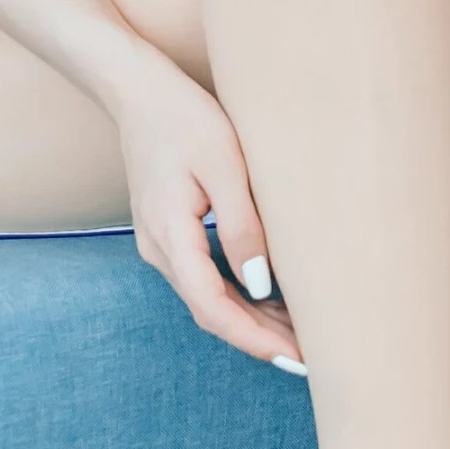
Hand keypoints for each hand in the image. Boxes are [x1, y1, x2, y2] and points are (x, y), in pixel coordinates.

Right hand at [111, 51, 300, 368]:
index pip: (214, 308)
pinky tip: (270, 299)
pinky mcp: (167, 233)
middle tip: (312, 357)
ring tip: (300, 333)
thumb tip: (260, 284)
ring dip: (251, 320)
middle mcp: (158, 249)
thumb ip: (242, 225)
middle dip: (260, 339)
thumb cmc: (185, 118)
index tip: (298, 358)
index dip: (257, 340)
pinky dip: (238, 296)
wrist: (137, 90)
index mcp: (170, 235)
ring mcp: (159, 243)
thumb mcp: (224, 165)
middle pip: (211, 313)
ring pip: (207, 299)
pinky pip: (203, 279)